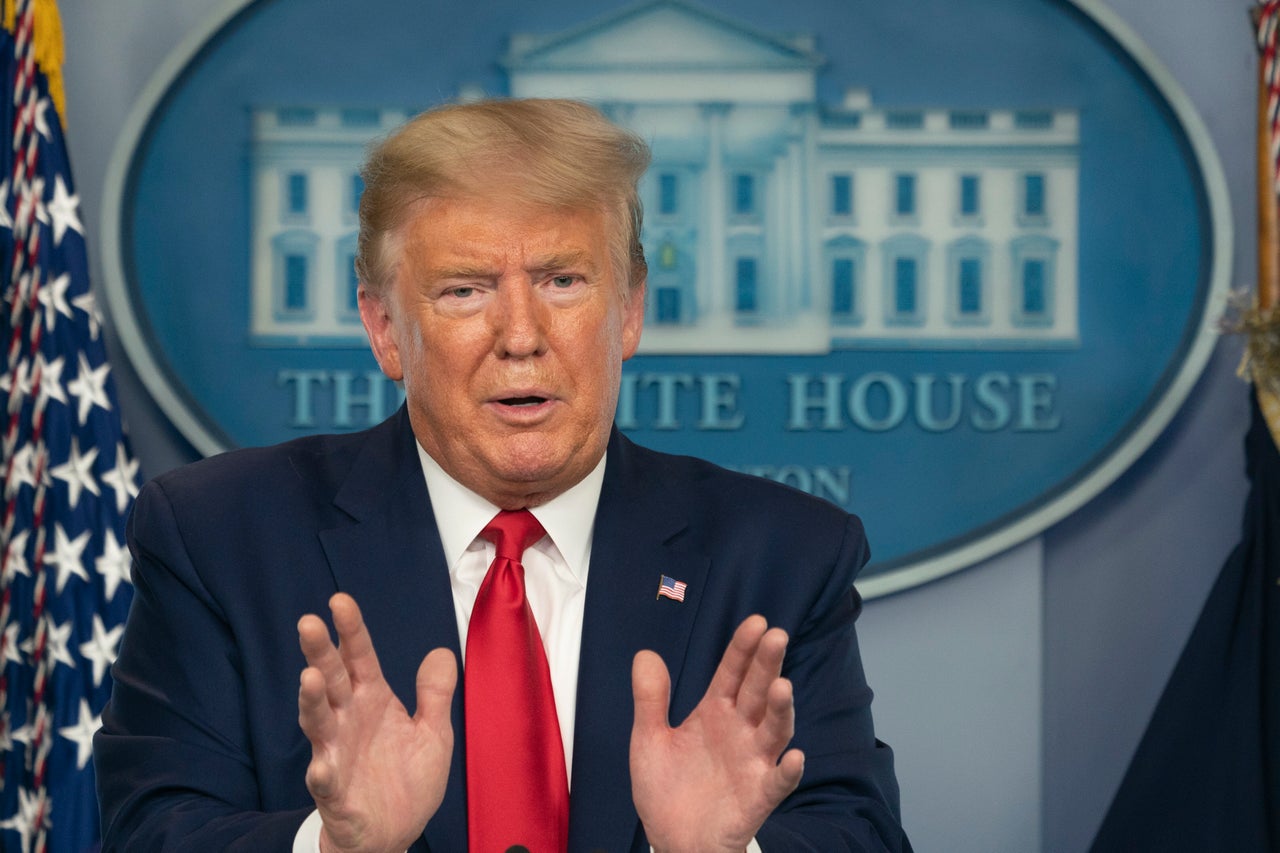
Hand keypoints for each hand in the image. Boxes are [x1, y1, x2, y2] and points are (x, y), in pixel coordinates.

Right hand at [297, 593, 455, 852]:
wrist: (395, 834)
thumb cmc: (406, 780)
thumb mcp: (433, 733)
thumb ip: (434, 693)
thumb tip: (441, 651)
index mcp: (373, 701)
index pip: (360, 659)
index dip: (351, 631)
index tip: (340, 600)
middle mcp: (348, 721)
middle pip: (332, 681)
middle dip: (320, 653)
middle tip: (309, 623)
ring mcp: (336, 754)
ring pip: (318, 723)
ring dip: (312, 702)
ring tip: (310, 679)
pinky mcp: (334, 793)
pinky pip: (324, 781)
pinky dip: (322, 773)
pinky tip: (321, 766)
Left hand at [630, 615, 803, 852]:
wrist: (672, 841)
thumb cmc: (666, 790)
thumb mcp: (649, 741)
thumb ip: (650, 699)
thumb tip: (645, 654)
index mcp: (714, 713)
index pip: (732, 673)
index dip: (742, 648)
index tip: (756, 621)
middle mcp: (739, 731)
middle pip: (757, 692)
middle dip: (767, 665)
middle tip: (776, 636)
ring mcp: (752, 762)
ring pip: (773, 731)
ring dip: (780, 710)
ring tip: (782, 687)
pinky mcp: (759, 796)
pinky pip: (777, 782)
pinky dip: (787, 771)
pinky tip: (793, 757)